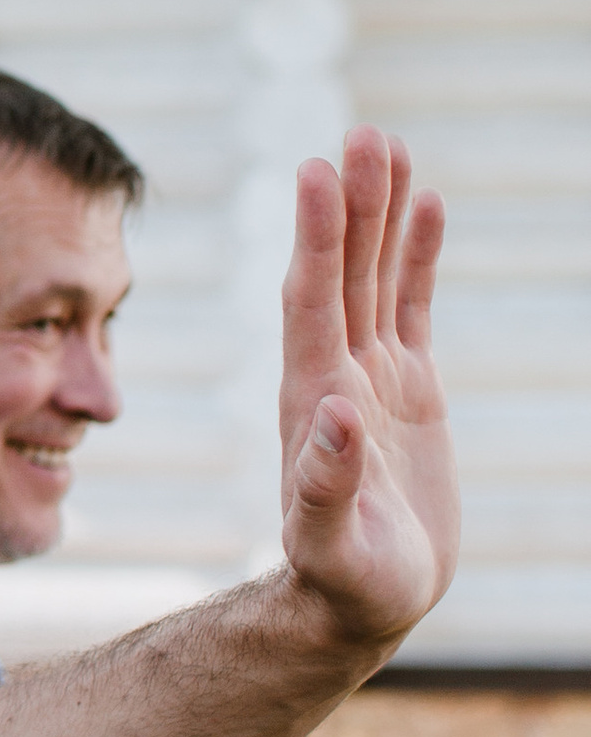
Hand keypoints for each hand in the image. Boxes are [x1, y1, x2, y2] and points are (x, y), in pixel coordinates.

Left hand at [278, 129, 456, 650]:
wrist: (360, 600)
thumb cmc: (340, 581)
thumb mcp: (330, 544)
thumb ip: (326, 485)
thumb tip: (336, 418)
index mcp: (312, 397)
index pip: (310, 300)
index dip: (314, 238)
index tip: (315, 172)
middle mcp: (335, 372)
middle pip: (341, 271)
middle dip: (350, 205)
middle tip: (363, 135)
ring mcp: (372, 375)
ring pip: (375, 276)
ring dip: (379, 214)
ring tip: (386, 144)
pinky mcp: (408, 390)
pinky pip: (412, 307)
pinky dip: (417, 257)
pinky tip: (426, 205)